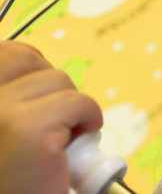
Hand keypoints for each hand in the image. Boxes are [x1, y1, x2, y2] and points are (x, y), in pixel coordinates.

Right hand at [0, 40, 102, 193]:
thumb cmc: (13, 174)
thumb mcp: (7, 125)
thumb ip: (13, 95)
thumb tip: (36, 61)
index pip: (6, 53)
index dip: (31, 64)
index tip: (40, 89)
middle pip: (29, 59)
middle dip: (51, 84)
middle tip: (53, 117)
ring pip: (57, 79)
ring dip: (69, 105)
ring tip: (57, 138)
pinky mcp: (29, 128)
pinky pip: (78, 101)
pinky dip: (88, 117)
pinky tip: (74, 143)